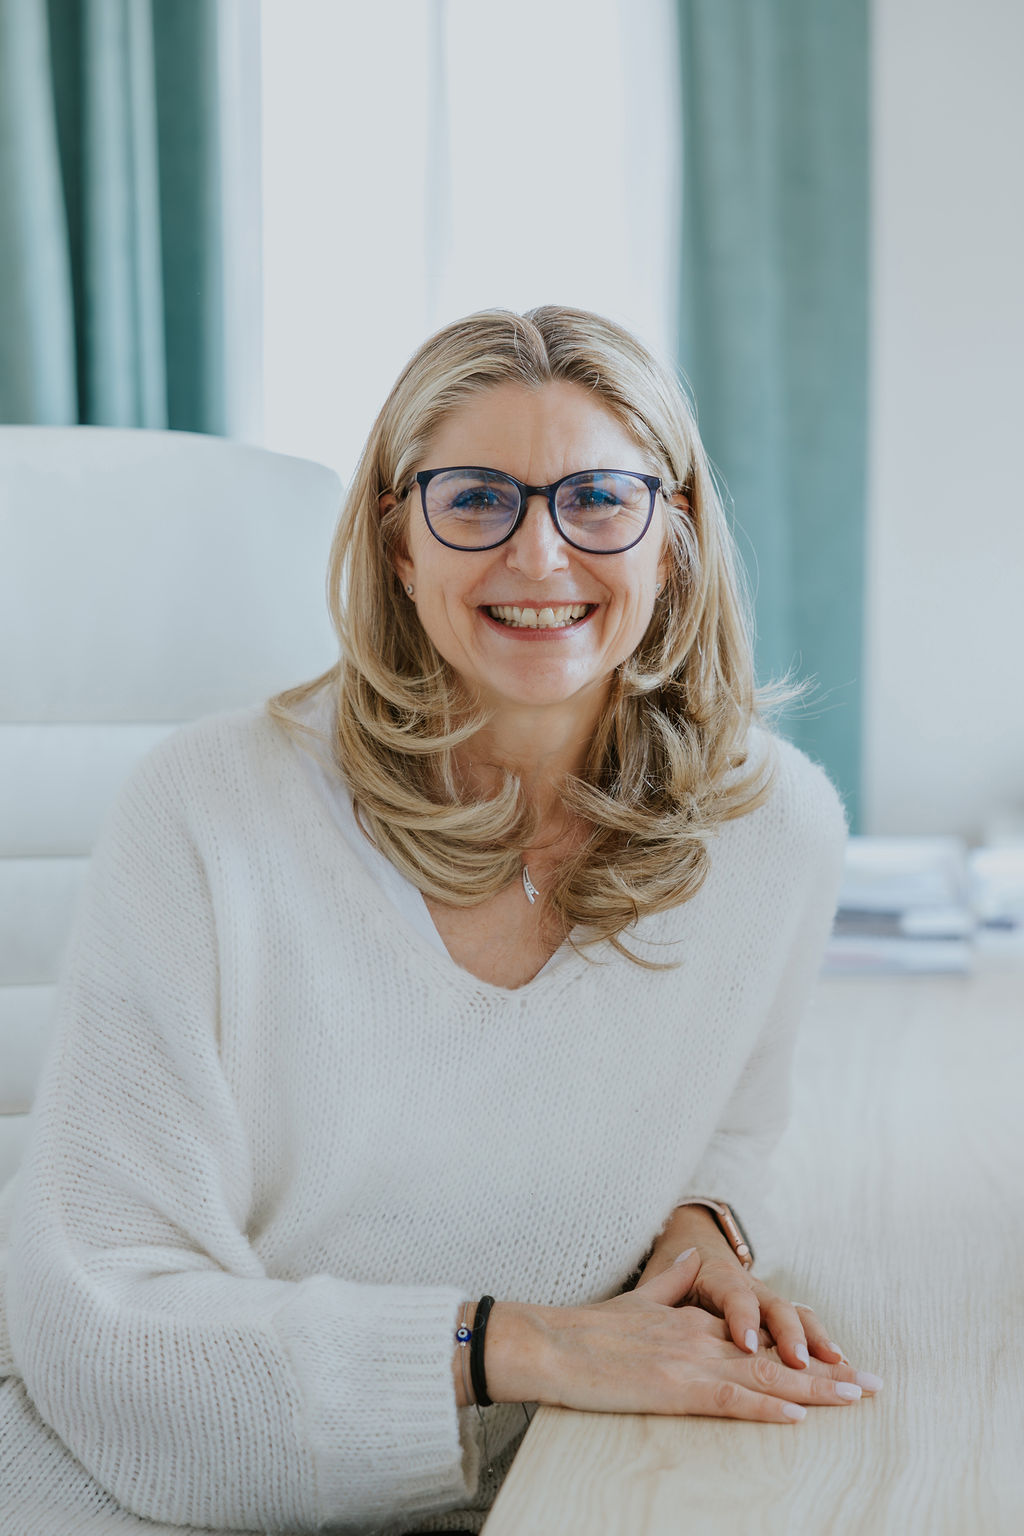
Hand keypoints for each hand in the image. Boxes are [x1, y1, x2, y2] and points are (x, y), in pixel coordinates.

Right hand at [484, 1251, 878, 1422]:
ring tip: (852, 1397)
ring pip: (763, 1378)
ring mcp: (689, 1361)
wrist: (549, 1341)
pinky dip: (764, 1408)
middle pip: (775, 1357)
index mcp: (693, 1319)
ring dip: (812, 1390)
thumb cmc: (584, 1331)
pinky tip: (794, 1415)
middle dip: (827, 1372)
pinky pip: (729, 1399)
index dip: (802, 1349)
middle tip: (871, 1384)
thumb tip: (696, 1256)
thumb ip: (670, 1282)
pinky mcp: (672, 1386)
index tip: (840, 1359)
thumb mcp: (636, 1301)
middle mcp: (700, 1336)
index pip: (761, 1334)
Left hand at [639, 1210, 858, 1374]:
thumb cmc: (670, 1268)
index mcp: (716, 1276)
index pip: (733, 1296)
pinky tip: (840, 1362)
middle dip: (793, 1337)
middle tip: (802, 1364)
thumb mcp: (660, 1277)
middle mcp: (748, 1286)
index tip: (746, 1345)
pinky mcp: (776, 1312)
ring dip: (818, 1340)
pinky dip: (822, 1342)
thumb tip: (655, 1286)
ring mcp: (766, 1299)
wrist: (693, 1238)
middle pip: (776, 1308)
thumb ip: (663, 1286)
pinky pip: (804, 1324)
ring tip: (837, 1363)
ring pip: (797, 1315)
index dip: (742, 1319)